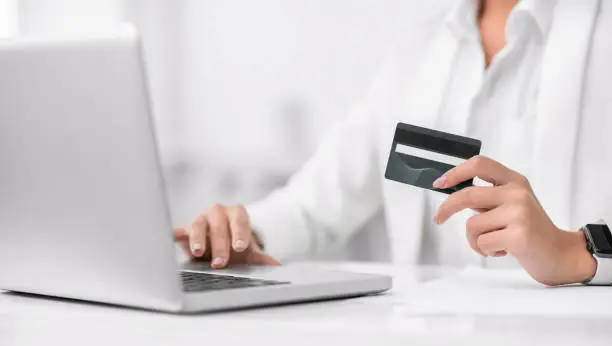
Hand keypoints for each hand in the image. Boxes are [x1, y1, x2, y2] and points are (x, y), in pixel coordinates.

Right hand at [174, 204, 279, 268]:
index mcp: (236, 213)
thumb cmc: (235, 244)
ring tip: (199, 252)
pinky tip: (170, 240)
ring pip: (198, 225)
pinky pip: (179, 232)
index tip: (240, 247)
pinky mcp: (185, 230)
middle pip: (219, 224)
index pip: (239, 220)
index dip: (239, 232)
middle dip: (220, 244)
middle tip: (221, 263)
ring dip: (198, 238)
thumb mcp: (248, 251)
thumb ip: (261, 258)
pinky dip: (174, 235)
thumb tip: (276, 266)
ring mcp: (201, 219)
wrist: (221, 242)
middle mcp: (218, 212)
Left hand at [432, 156, 596, 285]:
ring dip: (475, 240)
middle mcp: (517, 193)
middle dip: (447, 208)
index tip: (439, 183)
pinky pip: (482, 243)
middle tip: (438, 218)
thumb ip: (487, 197)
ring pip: (472, 225)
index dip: (456, 172)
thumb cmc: (529, 230)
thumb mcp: (511, 204)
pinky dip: (485, 251)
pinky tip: (503, 251)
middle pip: (468, 195)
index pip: (480, 164)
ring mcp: (519, 213)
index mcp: (514, 181)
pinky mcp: (519, 235)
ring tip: (493, 243)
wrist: (559, 254)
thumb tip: (452, 193)